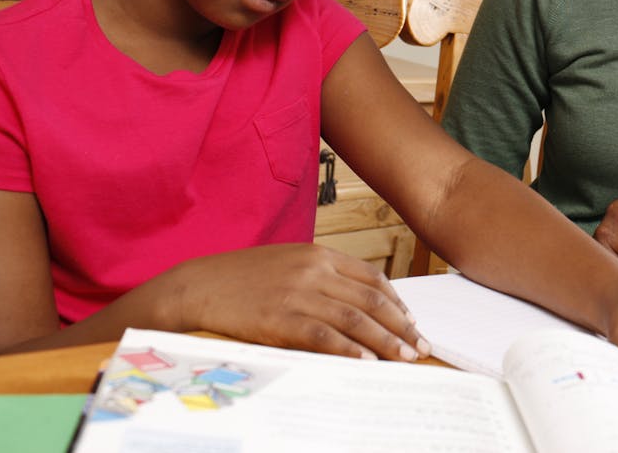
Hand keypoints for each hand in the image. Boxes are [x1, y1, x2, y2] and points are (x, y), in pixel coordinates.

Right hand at [170, 244, 429, 360]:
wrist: (197, 286)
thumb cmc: (241, 278)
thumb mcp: (287, 264)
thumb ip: (320, 277)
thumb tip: (354, 301)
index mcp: (318, 254)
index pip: (371, 278)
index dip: (397, 302)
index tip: (410, 321)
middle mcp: (314, 271)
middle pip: (371, 299)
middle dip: (400, 325)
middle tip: (420, 345)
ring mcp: (297, 294)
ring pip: (355, 319)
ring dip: (384, 341)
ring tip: (403, 357)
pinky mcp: (280, 319)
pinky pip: (324, 336)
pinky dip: (349, 350)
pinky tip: (365, 362)